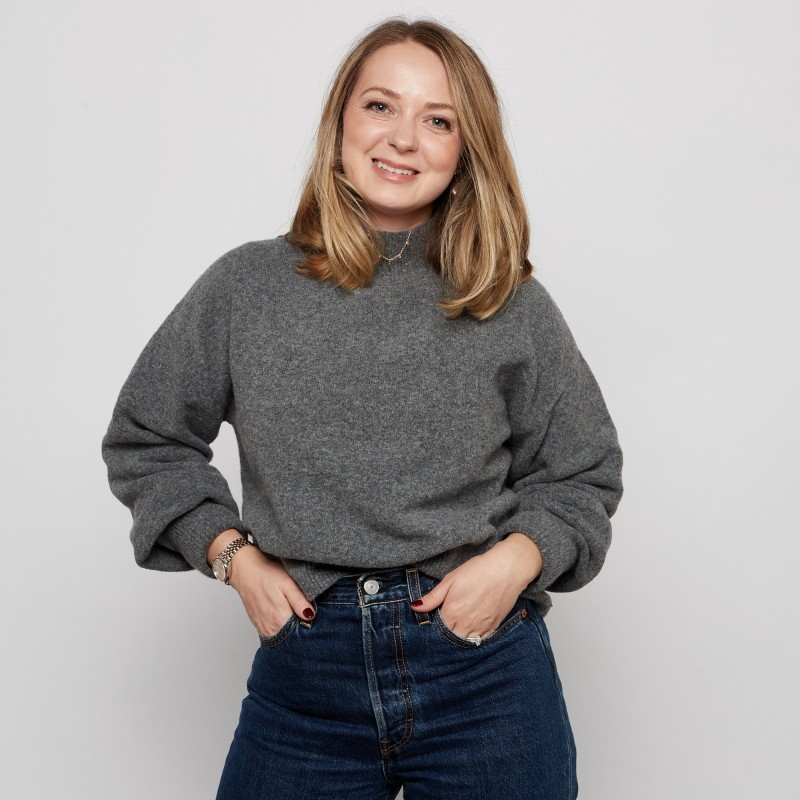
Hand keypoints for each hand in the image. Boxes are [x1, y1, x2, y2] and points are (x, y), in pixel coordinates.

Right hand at [207, 530, 313, 636]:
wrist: (245, 571)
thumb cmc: (267, 574)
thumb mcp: (287, 583)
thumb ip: (299, 601)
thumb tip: (311, 615)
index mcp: (279, 617)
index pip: (300, 632)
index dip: (310, 627)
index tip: (314, 619)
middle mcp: (270, 627)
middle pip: (291, 638)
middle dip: (301, 631)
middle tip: (307, 616)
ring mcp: (263, 628)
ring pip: (282, 637)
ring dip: (291, 631)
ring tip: (296, 616)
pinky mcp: (259, 626)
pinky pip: (273, 634)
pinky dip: (281, 630)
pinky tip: (285, 618)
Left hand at [411, 533, 542, 639]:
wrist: (507, 569)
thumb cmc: (477, 571)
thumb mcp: (451, 580)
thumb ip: (433, 597)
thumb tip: (415, 607)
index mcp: (451, 613)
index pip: (436, 629)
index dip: (434, 625)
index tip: (435, 619)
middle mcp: (465, 625)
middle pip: (450, 638)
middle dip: (446, 633)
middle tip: (447, 622)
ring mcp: (480, 628)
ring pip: (465, 642)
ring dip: (459, 636)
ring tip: (458, 625)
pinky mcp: (493, 627)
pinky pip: (480, 641)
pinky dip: (474, 637)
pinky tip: (471, 628)